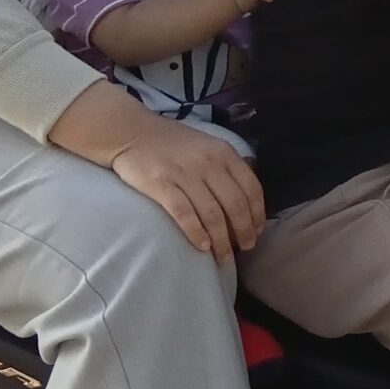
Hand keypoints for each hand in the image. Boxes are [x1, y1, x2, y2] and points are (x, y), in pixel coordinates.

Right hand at [109, 113, 264, 259]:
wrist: (131, 132)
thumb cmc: (173, 144)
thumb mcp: (208, 146)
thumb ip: (227, 167)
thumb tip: (246, 201)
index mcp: (224, 153)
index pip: (251, 188)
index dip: (257, 213)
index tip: (258, 231)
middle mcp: (209, 163)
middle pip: (234, 204)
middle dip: (243, 231)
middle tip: (245, 248)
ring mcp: (185, 174)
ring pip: (212, 213)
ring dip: (221, 239)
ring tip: (223, 256)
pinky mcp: (161, 185)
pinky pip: (184, 214)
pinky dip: (196, 232)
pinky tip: (202, 247)